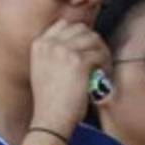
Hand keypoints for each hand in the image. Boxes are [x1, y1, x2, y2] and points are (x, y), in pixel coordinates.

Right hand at [30, 19, 110, 135]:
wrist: (50, 120)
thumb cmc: (50, 101)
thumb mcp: (44, 69)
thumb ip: (56, 52)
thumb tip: (82, 40)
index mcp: (39, 44)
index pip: (65, 25)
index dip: (79, 35)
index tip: (87, 49)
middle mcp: (50, 44)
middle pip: (82, 29)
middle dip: (93, 43)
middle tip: (99, 60)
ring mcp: (64, 50)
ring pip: (93, 39)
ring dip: (102, 53)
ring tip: (103, 68)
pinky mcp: (78, 61)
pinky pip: (100, 54)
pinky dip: (105, 65)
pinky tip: (103, 76)